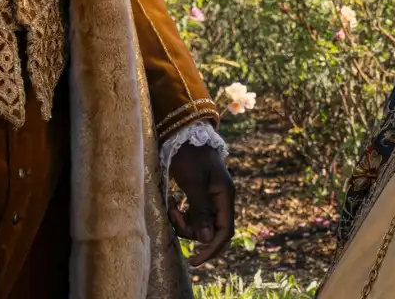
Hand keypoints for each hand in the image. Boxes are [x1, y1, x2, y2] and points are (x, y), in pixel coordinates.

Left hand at [168, 145, 236, 267]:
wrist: (183, 134)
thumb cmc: (189, 156)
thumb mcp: (192, 183)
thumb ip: (201, 211)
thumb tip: (206, 240)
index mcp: (224, 195)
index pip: (225, 231)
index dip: (211, 249)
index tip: (194, 261)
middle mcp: (221, 198)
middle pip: (211, 229)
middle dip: (192, 231)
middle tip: (173, 220)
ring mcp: (211, 197)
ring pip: (200, 223)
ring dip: (183, 221)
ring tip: (170, 206)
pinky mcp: (200, 195)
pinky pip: (193, 214)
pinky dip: (181, 214)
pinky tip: (172, 202)